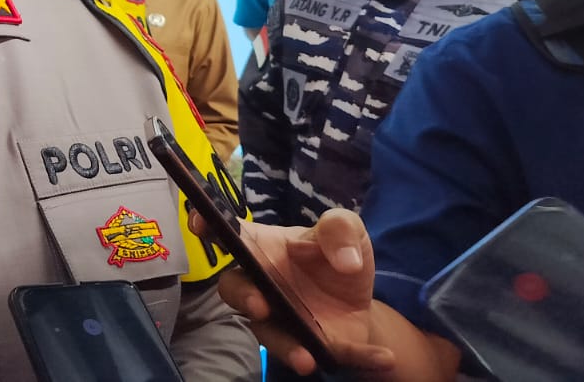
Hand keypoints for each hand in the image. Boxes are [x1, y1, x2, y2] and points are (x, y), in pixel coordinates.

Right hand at [192, 209, 395, 375]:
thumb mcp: (347, 230)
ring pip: (270, 334)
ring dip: (285, 347)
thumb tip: (345, 260)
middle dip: (243, 298)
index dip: (207, 226)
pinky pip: (332, 355)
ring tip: (306, 359)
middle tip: (260, 305)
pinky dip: (358, 359)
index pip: (228, 235)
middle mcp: (262, 286)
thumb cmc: (337, 256)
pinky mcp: (312, 345)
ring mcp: (281, 319)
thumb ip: (340, 230)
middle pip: (235, 290)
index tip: (199, 225)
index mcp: (263, 249)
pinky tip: (384, 360)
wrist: (362, 298)